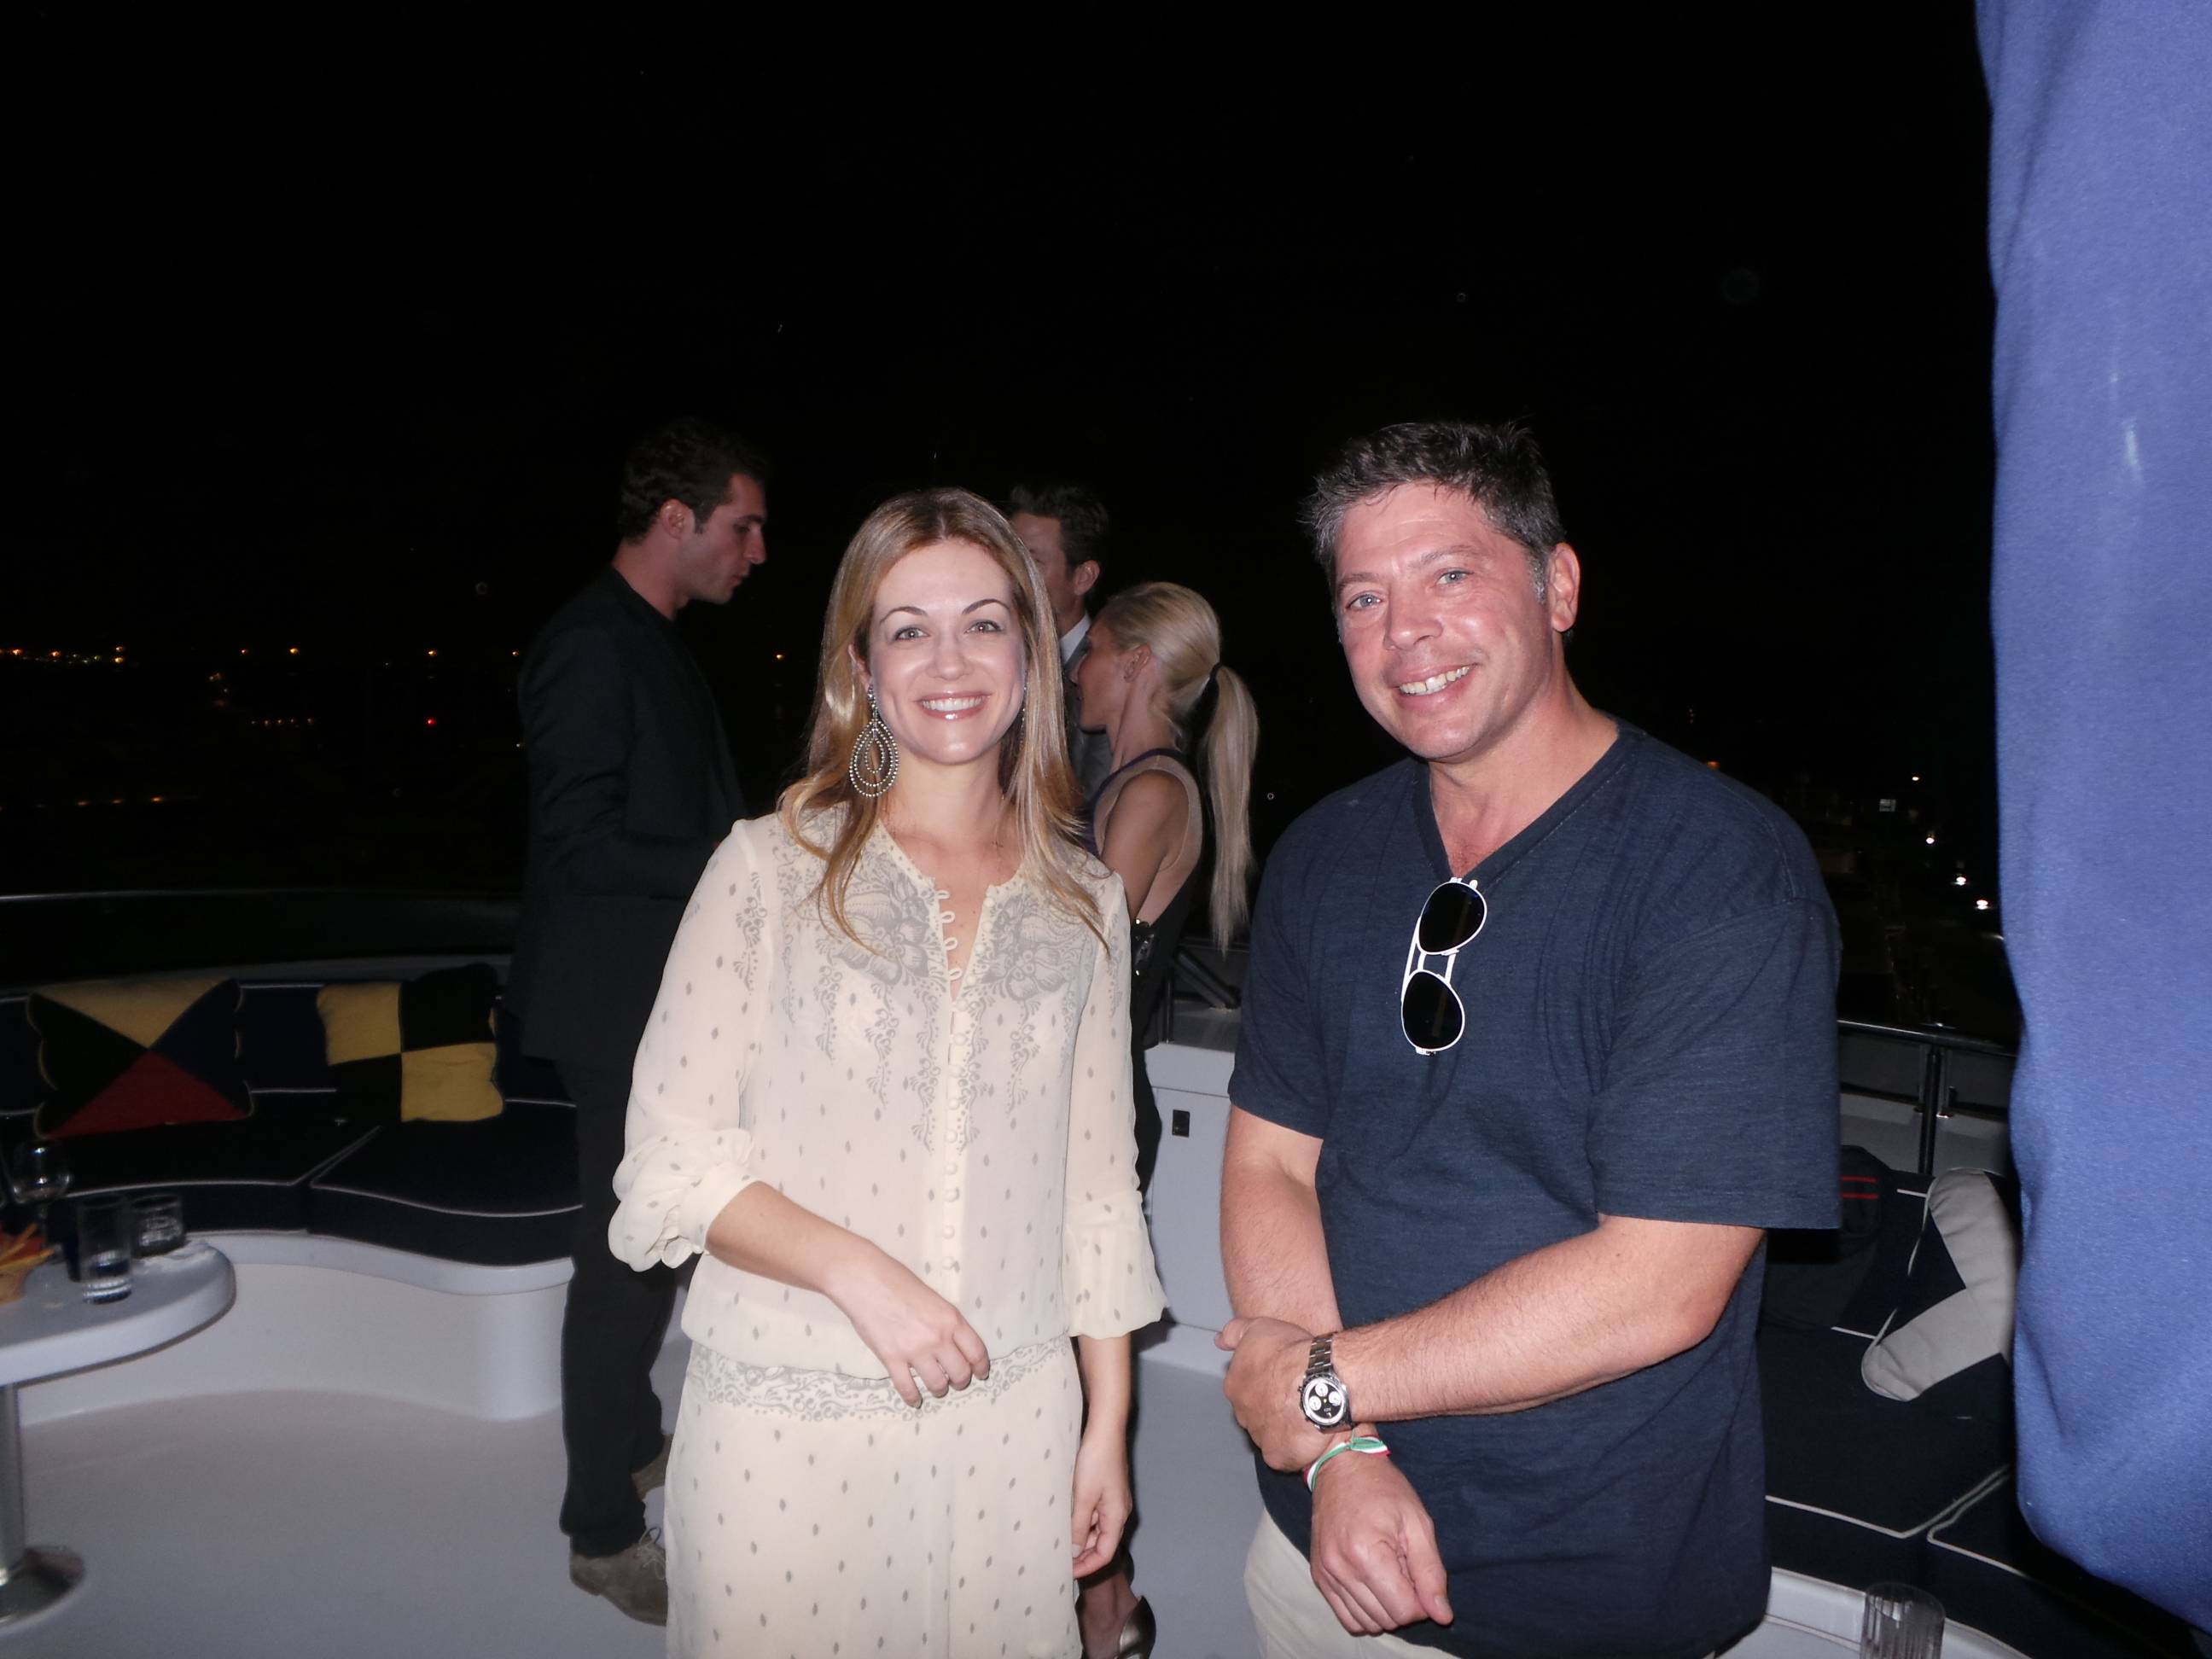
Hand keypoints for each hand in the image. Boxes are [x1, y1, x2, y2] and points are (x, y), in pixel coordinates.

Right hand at [825, 1247, 990, 1407]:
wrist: (865, 1280)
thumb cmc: (898, 1281)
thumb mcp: (933, 1298)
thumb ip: (945, 1322)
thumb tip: (951, 1343)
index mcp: (951, 1319)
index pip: (976, 1352)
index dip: (981, 1367)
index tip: (980, 1373)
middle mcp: (938, 1338)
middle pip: (960, 1373)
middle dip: (961, 1381)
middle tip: (956, 1381)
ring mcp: (915, 1350)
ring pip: (937, 1384)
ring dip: (939, 1389)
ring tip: (937, 1389)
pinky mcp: (892, 1359)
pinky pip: (907, 1388)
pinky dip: (912, 1398)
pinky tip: (914, 1400)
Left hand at [1068, 1428, 1131, 1577]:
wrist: (1105, 1430)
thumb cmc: (1096, 1461)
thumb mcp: (1083, 1497)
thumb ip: (1078, 1526)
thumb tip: (1073, 1552)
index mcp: (1117, 1516)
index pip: (1105, 1553)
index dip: (1088, 1566)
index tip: (1068, 1572)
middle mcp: (1118, 1511)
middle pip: (1101, 1542)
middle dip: (1082, 1553)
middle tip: (1059, 1558)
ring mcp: (1112, 1500)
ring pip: (1096, 1528)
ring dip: (1079, 1536)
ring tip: (1058, 1540)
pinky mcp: (1105, 1489)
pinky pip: (1093, 1513)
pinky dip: (1080, 1520)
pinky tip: (1064, 1517)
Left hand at [1217, 1315, 1331, 1470]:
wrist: (1318, 1380)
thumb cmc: (1292, 1352)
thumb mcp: (1259, 1328)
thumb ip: (1235, 1333)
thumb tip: (1219, 1341)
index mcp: (1235, 1385)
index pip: (1246, 1388)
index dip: (1266, 1383)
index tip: (1283, 1378)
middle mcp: (1242, 1413)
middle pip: (1256, 1412)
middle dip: (1272, 1407)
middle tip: (1295, 1396)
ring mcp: (1258, 1436)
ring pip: (1270, 1433)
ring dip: (1284, 1427)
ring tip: (1307, 1414)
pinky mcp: (1276, 1456)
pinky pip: (1283, 1454)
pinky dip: (1294, 1448)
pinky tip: (1308, 1434)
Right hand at [1307, 1447, 1452, 1634]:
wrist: (1341, 1467)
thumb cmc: (1384, 1489)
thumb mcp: (1417, 1523)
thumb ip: (1431, 1572)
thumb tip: (1442, 1615)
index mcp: (1367, 1554)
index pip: (1404, 1611)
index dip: (1422, 1600)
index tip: (1420, 1575)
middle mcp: (1341, 1569)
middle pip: (1386, 1619)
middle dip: (1404, 1604)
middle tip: (1404, 1569)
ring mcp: (1326, 1574)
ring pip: (1367, 1623)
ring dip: (1386, 1609)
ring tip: (1388, 1574)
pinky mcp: (1320, 1577)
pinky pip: (1347, 1618)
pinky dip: (1365, 1612)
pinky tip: (1373, 1586)